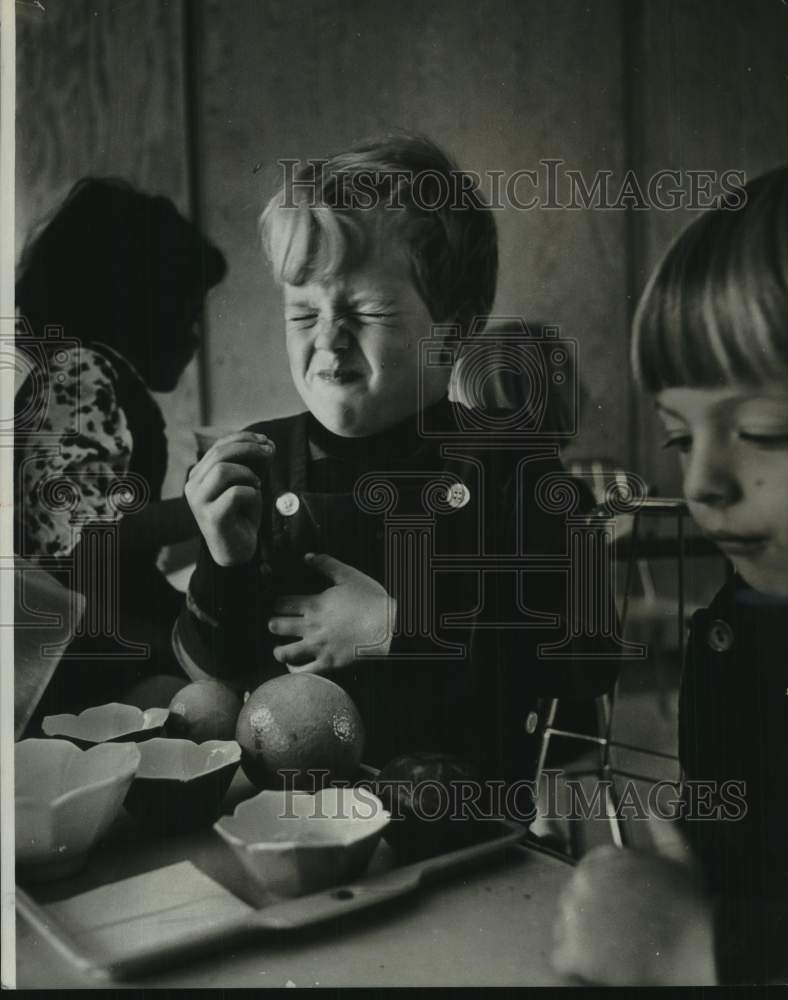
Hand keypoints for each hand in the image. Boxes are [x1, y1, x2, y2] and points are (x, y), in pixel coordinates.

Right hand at [184, 431, 274, 566]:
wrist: (236, 552)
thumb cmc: (241, 515)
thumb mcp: (248, 483)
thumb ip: (253, 464)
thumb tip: (267, 443)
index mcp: (199, 474)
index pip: (218, 446)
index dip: (243, 438)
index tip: (265, 440)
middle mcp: (193, 486)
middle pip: (219, 454)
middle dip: (249, 449)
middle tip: (270, 453)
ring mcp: (199, 502)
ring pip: (223, 470)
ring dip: (248, 474)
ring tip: (257, 486)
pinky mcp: (211, 517)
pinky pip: (236, 493)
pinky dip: (252, 494)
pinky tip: (253, 501)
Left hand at [268, 553, 395, 672]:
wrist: (389, 627)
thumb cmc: (371, 600)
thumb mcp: (349, 576)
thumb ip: (326, 564)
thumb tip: (307, 556)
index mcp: (314, 604)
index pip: (283, 604)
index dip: (276, 604)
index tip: (278, 605)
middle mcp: (311, 626)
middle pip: (278, 626)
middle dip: (273, 624)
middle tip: (275, 625)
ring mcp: (319, 646)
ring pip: (285, 652)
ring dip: (278, 650)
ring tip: (279, 649)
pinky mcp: (328, 663)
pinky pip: (303, 671)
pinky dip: (293, 670)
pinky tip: (292, 666)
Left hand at [552, 838, 716, 985]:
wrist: (699, 953)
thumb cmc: (691, 910)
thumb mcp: (681, 858)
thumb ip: (662, 828)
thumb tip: (654, 808)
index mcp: (602, 858)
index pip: (587, 876)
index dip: (605, 897)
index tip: (622, 911)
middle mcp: (582, 881)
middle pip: (574, 900)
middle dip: (593, 916)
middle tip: (621, 933)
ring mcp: (574, 916)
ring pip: (567, 928)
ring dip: (585, 939)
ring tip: (617, 949)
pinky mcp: (572, 950)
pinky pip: (564, 958)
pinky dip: (580, 965)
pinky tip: (606, 965)